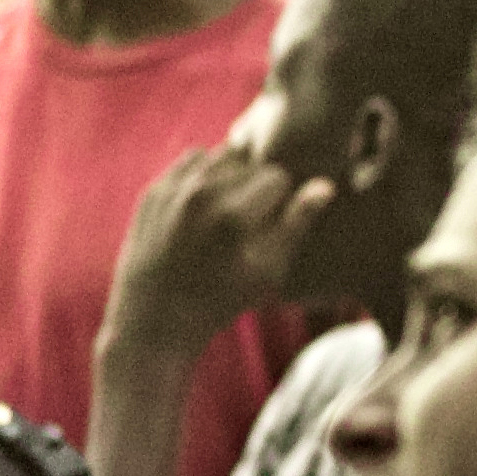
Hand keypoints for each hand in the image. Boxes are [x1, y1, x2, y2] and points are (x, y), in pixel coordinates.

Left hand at [105, 145, 334, 355]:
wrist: (153, 319)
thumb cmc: (220, 300)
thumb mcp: (267, 271)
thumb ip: (296, 225)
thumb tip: (323, 186)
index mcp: (233, 215)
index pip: (278, 177)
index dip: (281, 201)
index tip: (272, 225)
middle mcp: (201, 194)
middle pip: (251, 163)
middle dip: (257, 186)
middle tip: (249, 220)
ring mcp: (172, 189)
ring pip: (223, 156)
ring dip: (233, 175)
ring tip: (229, 209)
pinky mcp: (153, 190)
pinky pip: (193, 160)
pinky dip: (205, 173)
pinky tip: (206, 202)